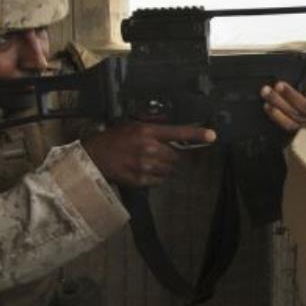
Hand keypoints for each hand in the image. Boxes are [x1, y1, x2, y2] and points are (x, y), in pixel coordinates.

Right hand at [82, 122, 216, 187]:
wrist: (94, 157)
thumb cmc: (113, 138)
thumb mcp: (132, 124)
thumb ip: (153, 126)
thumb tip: (172, 128)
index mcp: (146, 131)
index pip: (177, 132)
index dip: (196, 134)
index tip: (212, 136)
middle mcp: (148, 148)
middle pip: (175, 155)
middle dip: (171, 154)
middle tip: (158, 152)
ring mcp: (144, 166)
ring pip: (169, 169)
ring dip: (164, 166)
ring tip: (150, 162)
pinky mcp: (140, 180)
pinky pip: (159, 181)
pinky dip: (157, 177)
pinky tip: (145, 171)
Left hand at [260, 82, 305, 131]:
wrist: (299, 96)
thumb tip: (300, 62)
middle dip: (292, 96)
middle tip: (280, 85)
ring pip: (294, 116)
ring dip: (278, 103)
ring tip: (267, 91)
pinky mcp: (295, 126)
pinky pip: (286, 124)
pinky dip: (275, 114)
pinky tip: (268, 105)